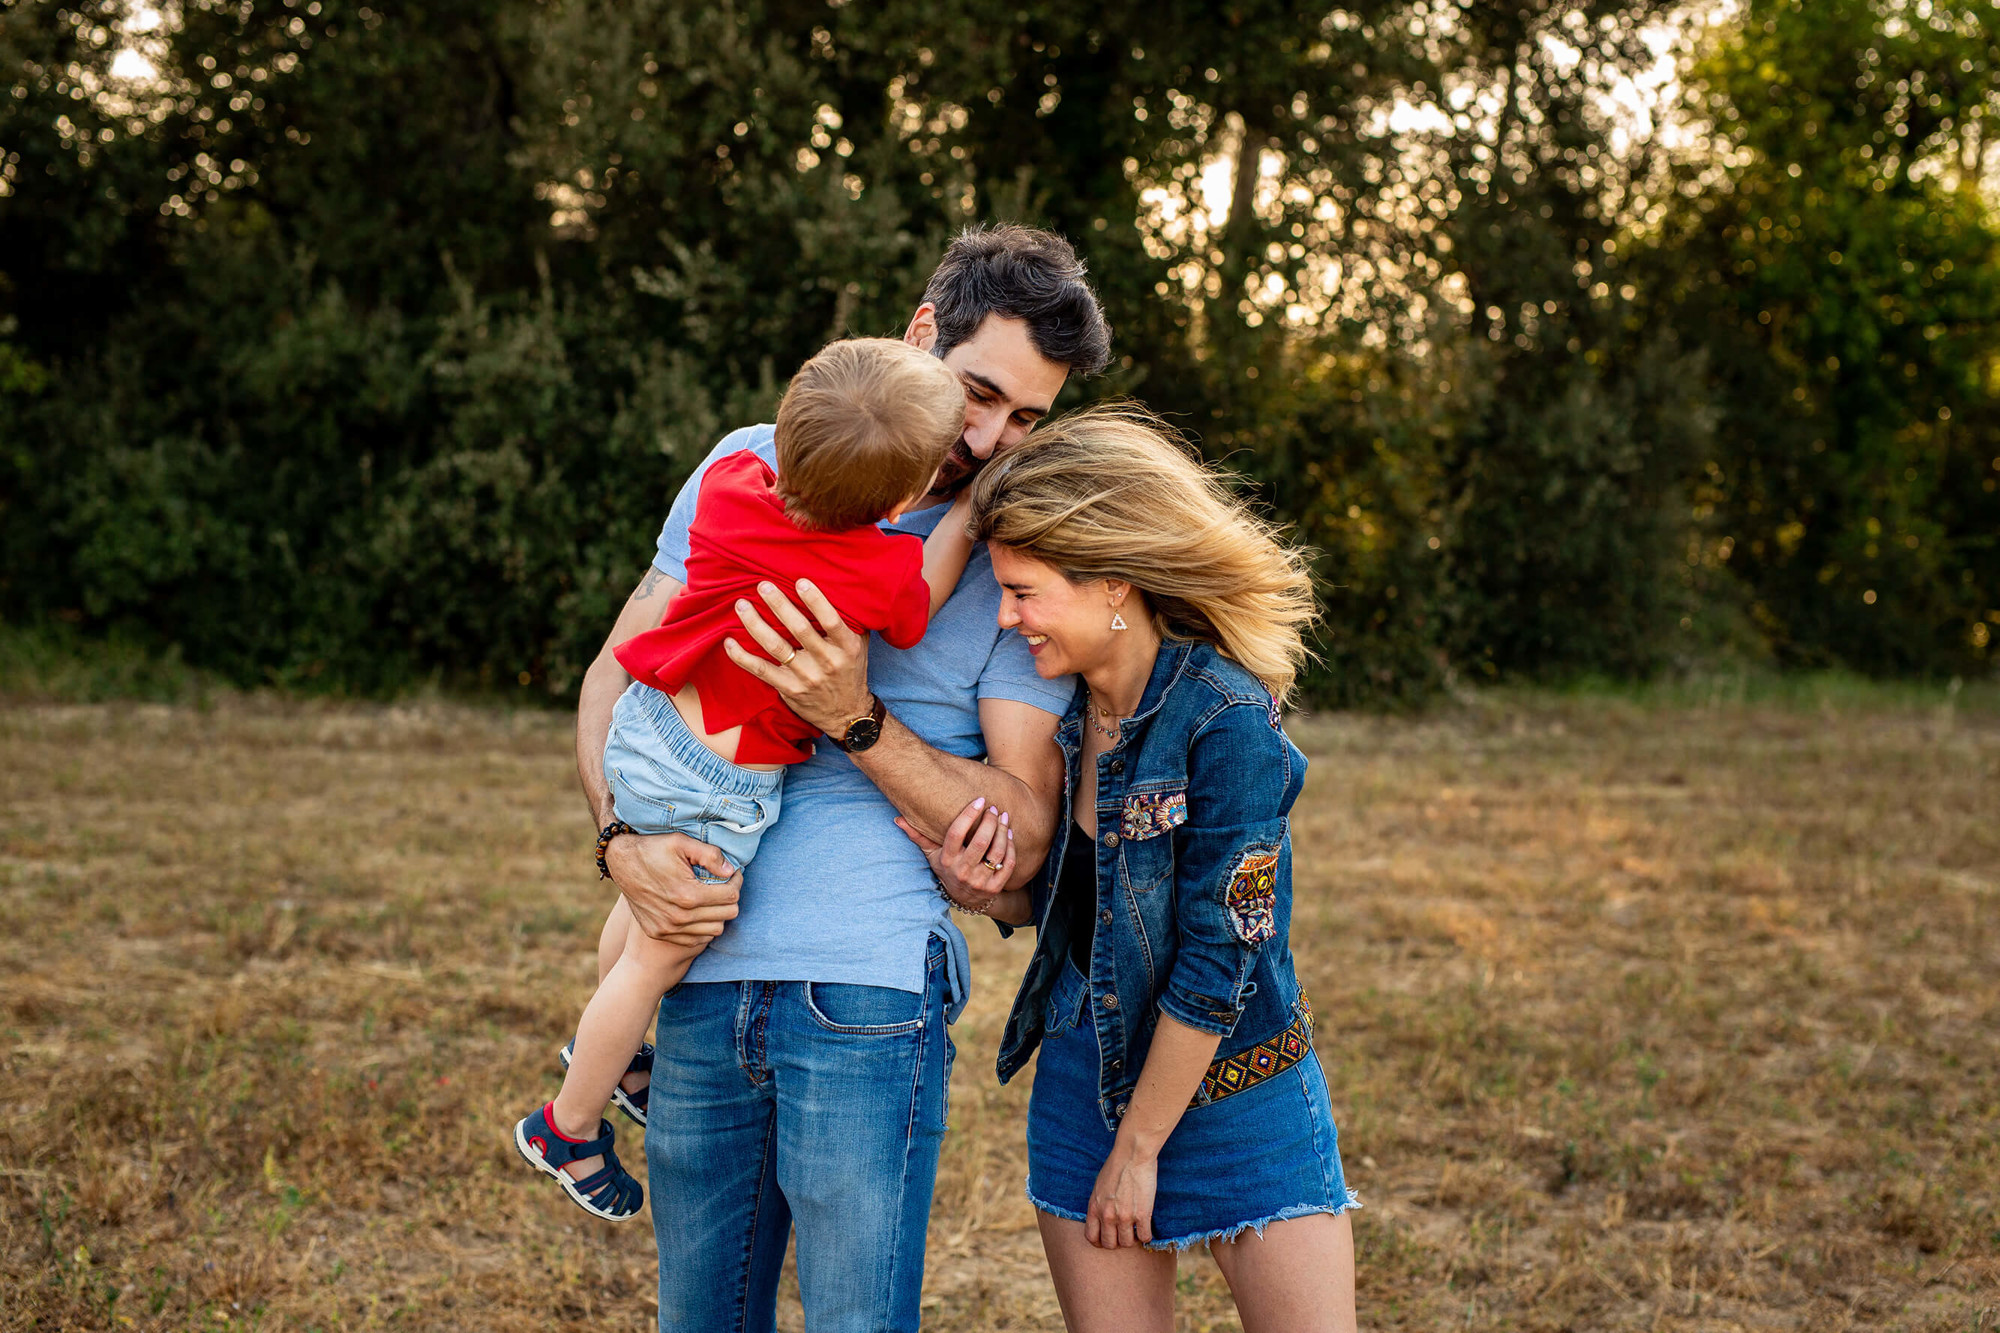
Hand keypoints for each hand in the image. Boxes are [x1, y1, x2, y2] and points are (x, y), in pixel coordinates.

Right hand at [605, 831, 741, 947]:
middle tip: (724, 884)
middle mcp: (679, 917)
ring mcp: (668, 928)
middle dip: (730, 897)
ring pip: (714, 930)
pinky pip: (696, 939)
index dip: (736, 882)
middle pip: (727, 915)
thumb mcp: (681, 842)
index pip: (731, 896)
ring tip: (712, 897)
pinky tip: (698, 910)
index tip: (733, 873)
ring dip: (718, 914)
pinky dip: (702, 926)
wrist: (620, 862)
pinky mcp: (660, 932)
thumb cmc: (652, 848)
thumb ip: (710, 855)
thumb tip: (730, 870)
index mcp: (687, 895)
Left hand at [722, 579, 872, 735]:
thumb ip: (850, 621)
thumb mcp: (859, 645)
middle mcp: (827, 662)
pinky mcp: (788, 689)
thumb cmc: (850, 670)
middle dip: (779, 605)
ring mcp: (806, 677)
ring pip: (776, 647)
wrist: (846, 714)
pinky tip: (729, 643)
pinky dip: (743, 657)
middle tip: (763, 586)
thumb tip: (839, 587)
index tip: (800, 582)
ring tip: (742, 606)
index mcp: (847, 647)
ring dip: (756, 624)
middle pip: (799, 629)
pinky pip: (761, 670)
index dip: (816, 601)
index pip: (831, 621)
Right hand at [894, 796, 1014, 910]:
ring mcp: (980, 881)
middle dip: (990, 822)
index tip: (979, 801)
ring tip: (1003, 817)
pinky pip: (1008, 864)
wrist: (965, 898)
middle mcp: (963, 871)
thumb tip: (898, 819)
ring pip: (997, 852)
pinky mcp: (995, 887)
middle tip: (993, 808)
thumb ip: (918, 836)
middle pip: (980, 842)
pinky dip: (1011, 847)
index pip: (957, 834)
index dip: (969, 815)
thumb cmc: (947, 868)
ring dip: (1002, 831)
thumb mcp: (932, 854)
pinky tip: (1009, 833)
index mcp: (947, 860)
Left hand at [1085, 1141, 1157, 1248]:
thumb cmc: (1116, 1166)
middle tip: (1124, 1234)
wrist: (1132, 1155)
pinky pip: (1145, 1237)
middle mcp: (1107, 1216)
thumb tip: (1101, 1218)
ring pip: (1127, 1243)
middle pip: (1109, 1244)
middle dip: (1117, 1242)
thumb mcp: (1098, 1187)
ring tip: (1136, 1230)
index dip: (1100, 1242)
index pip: (1091, 1237)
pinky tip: (1146, 1228)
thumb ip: (1098, 1205)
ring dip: (1132, 1239)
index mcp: (1094, 1208)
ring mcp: (1124, 1217)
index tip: (1108, 1238)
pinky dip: (1146, 1236)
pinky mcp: (1142, 1215)